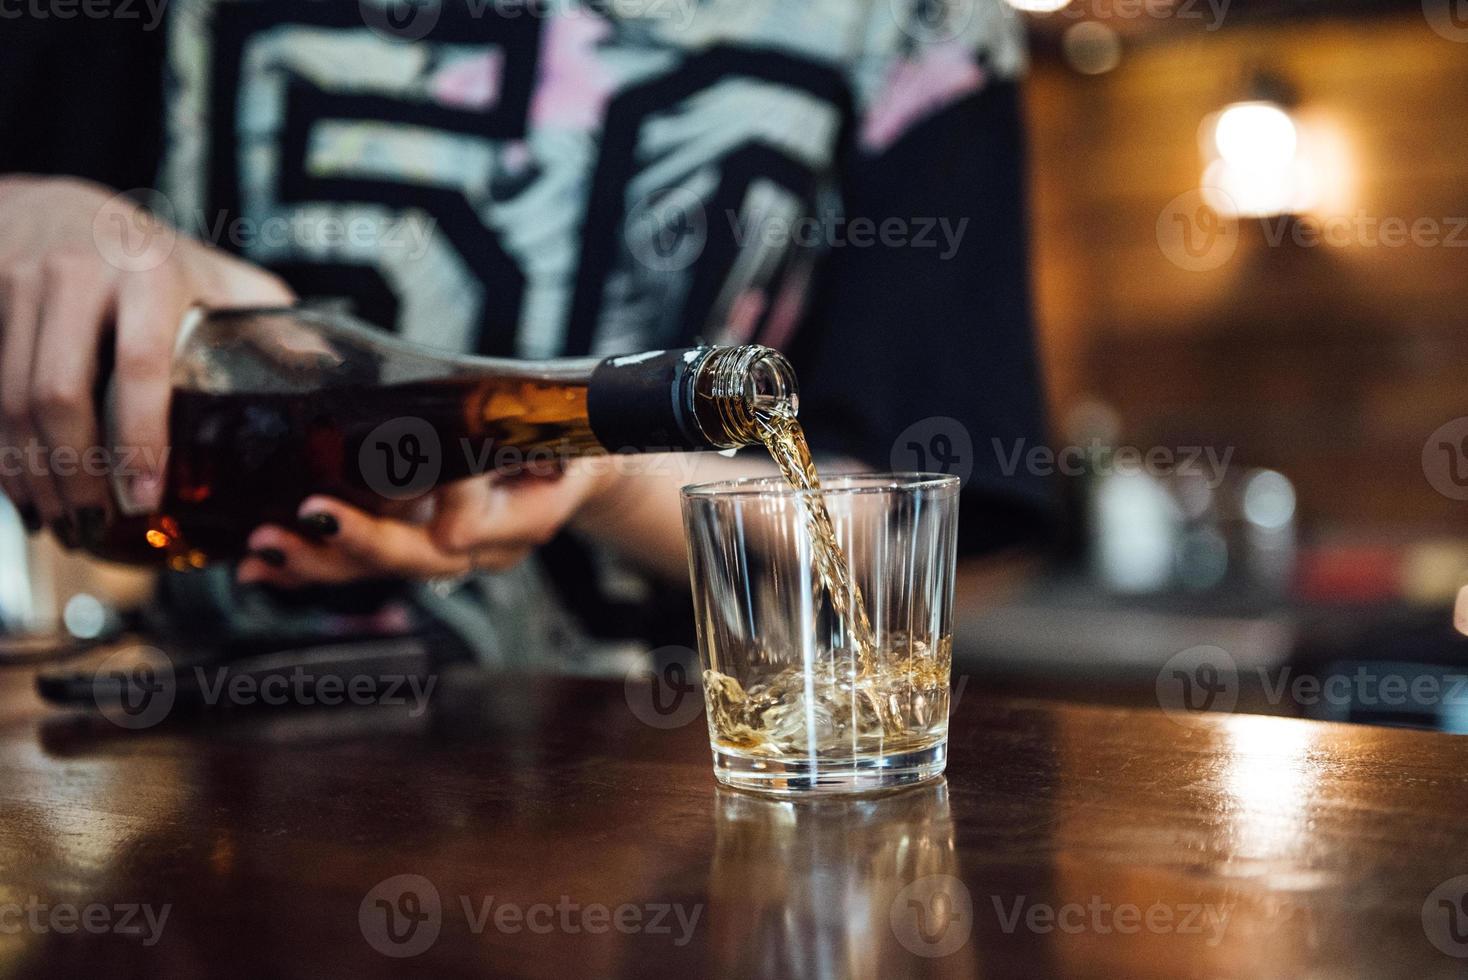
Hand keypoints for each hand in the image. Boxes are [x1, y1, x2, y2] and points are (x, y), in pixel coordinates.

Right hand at [0, 175, 293, 546]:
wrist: (54, 204)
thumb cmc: (150, 256)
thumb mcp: (213, 274)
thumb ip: (264, 316)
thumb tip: (330, 370)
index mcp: (150, 277)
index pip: (140, 367)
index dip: (141, 440)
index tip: (146, 498)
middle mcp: (79, 276)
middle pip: (59, 393)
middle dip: (74, 472)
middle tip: (96, 526)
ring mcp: (23, 287)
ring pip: (11, 399)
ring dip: (30, 472)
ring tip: (59, 522)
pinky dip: (1, 451)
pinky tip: (21, 490)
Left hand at [235, 464, 615, 586]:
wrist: (575, 465)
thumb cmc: (567, 448)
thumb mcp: (560, 447)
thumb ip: (513, 464)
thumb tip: (453, 513)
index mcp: (516, 524)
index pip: (460, 528)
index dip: (413, 514)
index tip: (372, 485)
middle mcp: (475, 548)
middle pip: (407, 560)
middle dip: (351, 544)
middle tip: (304, 520)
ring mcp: (443, 551)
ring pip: (376, 570)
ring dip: (316, 562)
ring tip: (265, 547)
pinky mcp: (413, 541)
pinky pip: (360, 566)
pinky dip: (310, 567)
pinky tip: (265, 568)